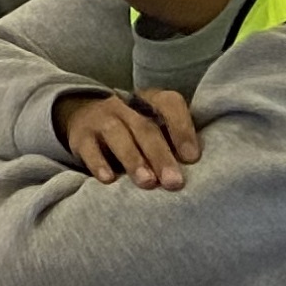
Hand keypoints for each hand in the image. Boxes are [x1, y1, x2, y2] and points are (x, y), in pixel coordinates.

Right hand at [59, 89, 201, 188]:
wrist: (86, 118)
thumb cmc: (135, 132)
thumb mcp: (155, 128)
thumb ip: (175, 144)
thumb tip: (204, 174)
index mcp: (149, 102)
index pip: (169, 103)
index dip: (182, 128)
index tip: (192, 158)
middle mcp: (124, 106)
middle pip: (144, 127)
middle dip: (160, 155)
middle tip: (174, 183)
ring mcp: (100, 119)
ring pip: (117, 134)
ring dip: (133, 158)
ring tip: (147, 182)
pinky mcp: (81, 136)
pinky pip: (89, 148)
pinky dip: (98, 163)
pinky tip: (108, 179)